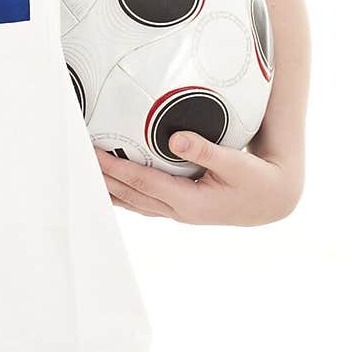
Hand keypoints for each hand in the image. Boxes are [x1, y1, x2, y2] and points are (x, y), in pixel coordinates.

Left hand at [92, 131, 301, 226]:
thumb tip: (176, 138)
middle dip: (103, 177)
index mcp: (189, 201)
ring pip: (134, 202)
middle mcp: (178, 210)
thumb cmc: (257, 181)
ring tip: (85, 174)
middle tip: (77, 158)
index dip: (116, 168)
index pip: (142, 183)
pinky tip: (111, 186)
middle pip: (130, 194)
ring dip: (109, 188)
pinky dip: (124, 194)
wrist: (273, 201)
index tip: (94, 154)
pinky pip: (144, 202)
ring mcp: (178, 212)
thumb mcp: (235, 163)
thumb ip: (205, 150)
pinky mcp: (181, 207)